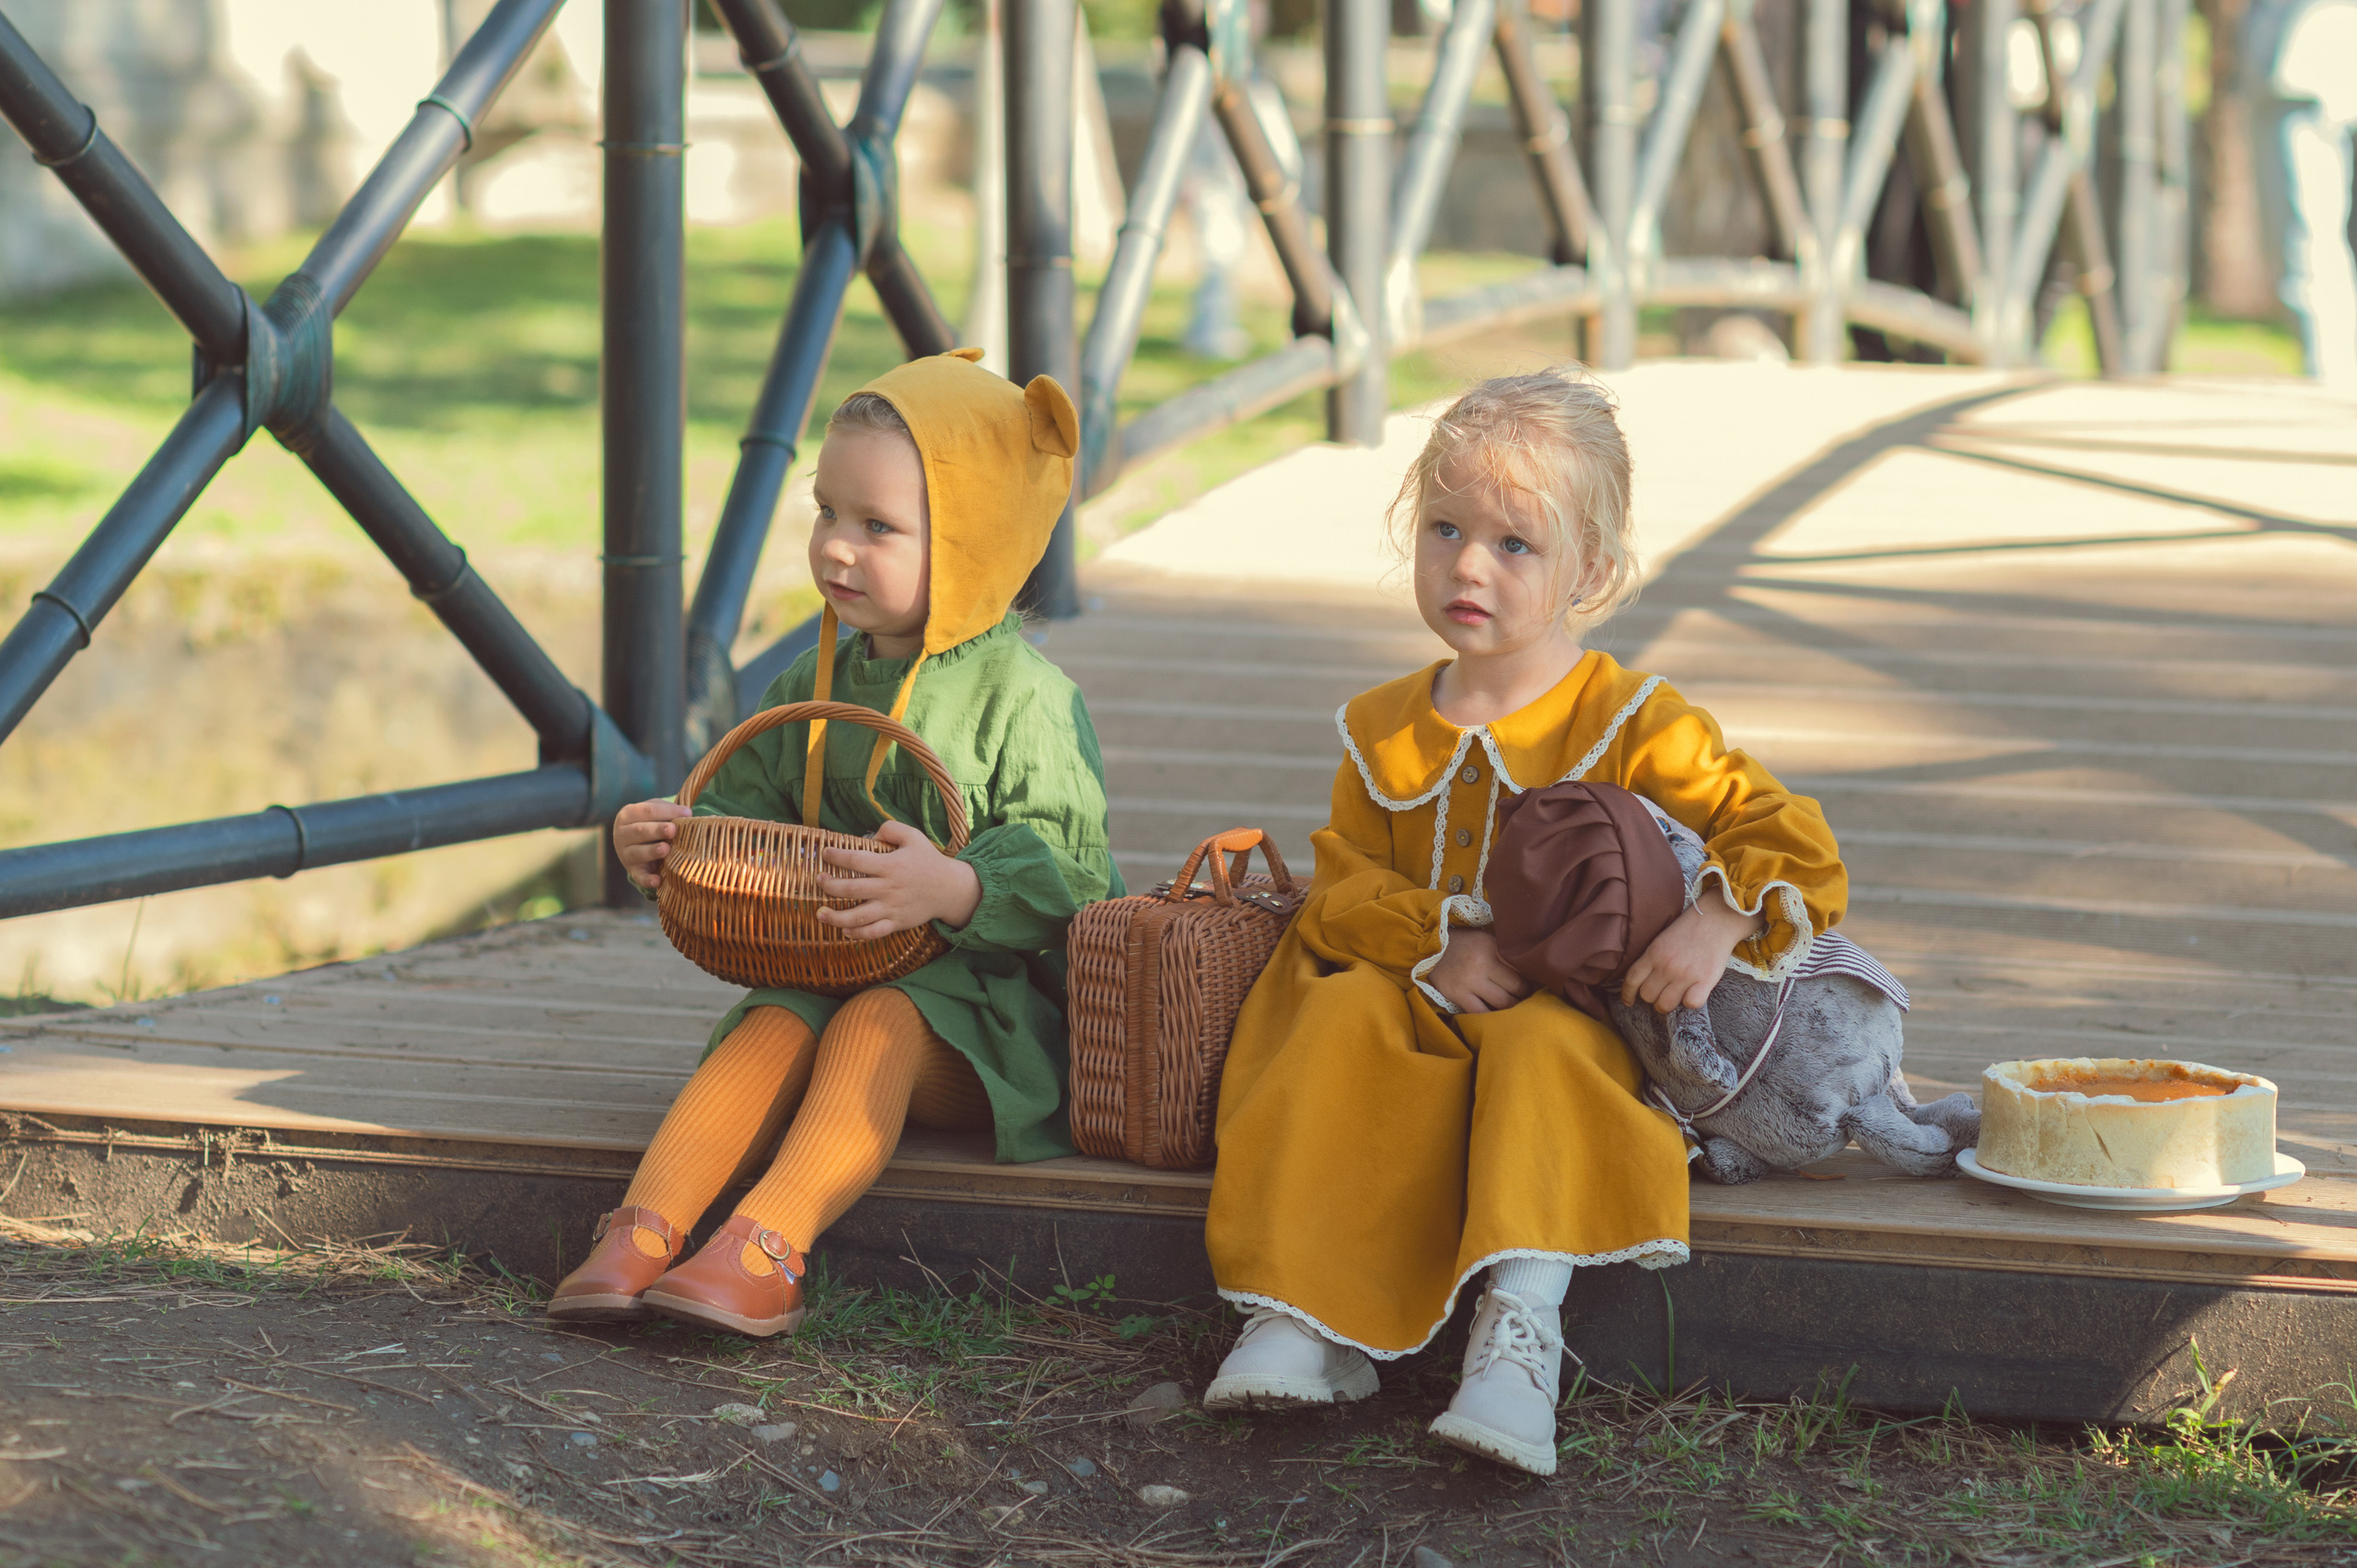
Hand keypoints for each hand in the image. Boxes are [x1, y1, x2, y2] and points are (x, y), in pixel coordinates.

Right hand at [613, 799, 691, 889]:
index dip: (667, 811)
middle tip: (673, 830)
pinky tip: (657, 881)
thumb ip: (669, 811)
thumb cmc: (651, 822)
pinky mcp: (632, 871)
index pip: (647, 811)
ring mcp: (625, 854)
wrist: (637, 842)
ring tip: (666, 849)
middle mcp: (622, 834)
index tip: (687, 813)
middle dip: (657, 830)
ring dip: (652, 851)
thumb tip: (687, 814)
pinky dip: (647, 880)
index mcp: (628, 815)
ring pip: (637, 853)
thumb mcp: (657, 812)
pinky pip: (639, 876)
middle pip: (639, 831)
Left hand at [817, 819, 982, 938]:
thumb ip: (890, 829)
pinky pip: (873, 932)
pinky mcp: (897, 923)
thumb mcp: (914, 836)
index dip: (836, 856)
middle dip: (829, 886)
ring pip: (858, 917)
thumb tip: (869, 836)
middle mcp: (888, 888)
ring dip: (835, 917)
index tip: (825, 854)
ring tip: (820, 914)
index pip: (856, 860)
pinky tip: (845, 930)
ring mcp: (891, 908)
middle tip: (819, 880)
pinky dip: (857, 934)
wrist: (950, 889)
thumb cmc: (928, 861)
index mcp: (890, 865)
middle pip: (851, 889)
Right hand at [1426, 928, 1531, 1014]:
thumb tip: (1529, 972)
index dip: (1531, 978)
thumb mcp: (1485, 940)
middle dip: (1524, 995)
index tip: (1534, 983)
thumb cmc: (1462, 945)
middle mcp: (1482, 963)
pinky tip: (1495, 1015)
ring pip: (1502, 1003)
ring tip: (1512, 1007)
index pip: (1521, 967)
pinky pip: (1481, 1012)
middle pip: (1516, 987)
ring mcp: (1468, 981)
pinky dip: (1491, 1016)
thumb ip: (1504, 954)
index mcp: (1491, 946)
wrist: (1427, 948)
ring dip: (1511, 1008)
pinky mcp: (1457, 995)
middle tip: (1525, 998)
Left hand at [1621, 896, 1764, 1013]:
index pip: (1631, 980)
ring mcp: (1685, 974)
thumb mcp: (1662, 940)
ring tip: (1676, 997)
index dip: (1627, 994)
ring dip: (1668, 1005)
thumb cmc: (1689, 930)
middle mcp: (1666, 965)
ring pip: (1665, 1004)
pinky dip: (1690, 1003)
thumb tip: (1642, 981)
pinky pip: (1691, 1003)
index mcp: (1653, 953)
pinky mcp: (1705, 980)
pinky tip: (1693, 994)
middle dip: (1652, 998)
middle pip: (1647, 996)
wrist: (1717, 919)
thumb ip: (1651, 959)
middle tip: (1661, 994)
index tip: (1628, 1001)